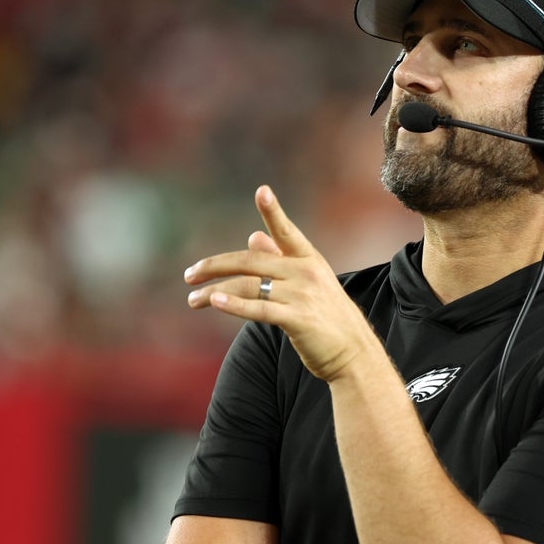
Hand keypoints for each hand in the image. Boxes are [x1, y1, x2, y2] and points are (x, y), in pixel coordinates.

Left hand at [184, 185, 379, 381]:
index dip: (274, 211)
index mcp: (308, 259)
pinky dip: (234, 304)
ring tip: (192, 299)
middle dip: (216, 266)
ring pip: (249, 286)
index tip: (262, 191)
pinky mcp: (298, 319)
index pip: (286, 231)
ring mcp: (302, 295)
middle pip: (251, 261)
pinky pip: (260, 309)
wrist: (353, 352)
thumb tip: (254, 236)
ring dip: (215, 292)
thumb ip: (279, 258)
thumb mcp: (307, 282)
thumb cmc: (327, 316)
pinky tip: (215, 300)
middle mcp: (305, 273)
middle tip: (190, 274)